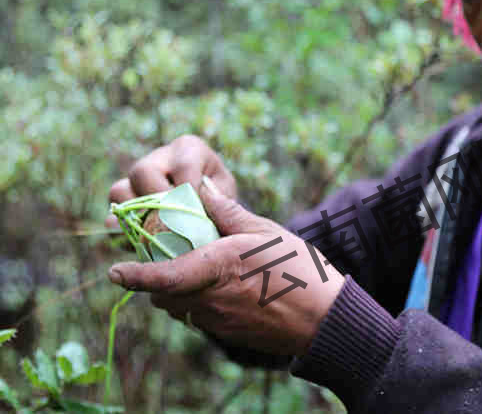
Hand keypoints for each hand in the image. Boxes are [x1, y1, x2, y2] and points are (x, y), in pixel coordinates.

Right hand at [106, 135, 235, 227]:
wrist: (207, 209)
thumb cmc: (219, 198)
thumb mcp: (225, 195)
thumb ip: (217, 199)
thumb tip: (196, 205)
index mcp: (189, 149)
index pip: (183, 166)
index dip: (188, 193)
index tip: (198, 214)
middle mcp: (158, 157)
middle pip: (142, 172)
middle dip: (157, 202)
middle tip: (173, 225)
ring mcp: (135, 177)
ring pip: (119, 191)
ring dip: (136, 217)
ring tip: (158, 234)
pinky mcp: (122, 202)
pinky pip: (112, 215)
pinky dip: (125, 232)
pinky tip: (143, 243)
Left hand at [107, 177, 344, 356]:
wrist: (324, 317)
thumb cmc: (298, 269)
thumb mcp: (265, 230)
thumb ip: (228, 212)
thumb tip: (202, 191)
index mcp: (216, 268)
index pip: (163, 276)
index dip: (135, 275)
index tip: (114, 271)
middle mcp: (210, 299)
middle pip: (165, 294)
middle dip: (159, 277)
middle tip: (172, 253)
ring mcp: (218, 320)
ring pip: (181, 306)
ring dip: (179, 289)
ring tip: (202, 268)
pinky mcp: (228, 332)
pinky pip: (201, 317)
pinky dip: (200, 301)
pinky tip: (226, 286)